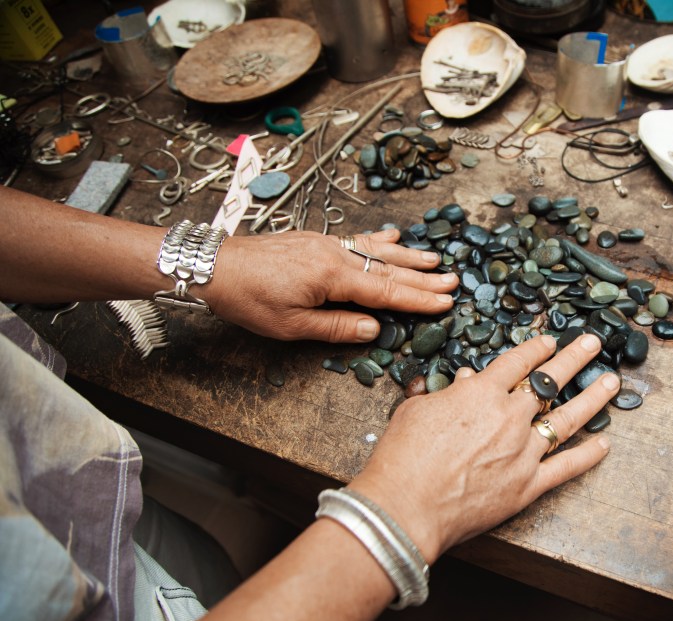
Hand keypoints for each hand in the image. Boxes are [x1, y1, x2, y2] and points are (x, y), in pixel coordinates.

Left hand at [205, 230, 456, 341]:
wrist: (213, 265)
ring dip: (407, 255)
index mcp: (332, 277)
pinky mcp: (314, 240)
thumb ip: (335, 327)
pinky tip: (392, 234)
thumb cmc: (247, 298)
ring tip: (434, 258)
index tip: (445, 302)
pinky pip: (357, 239)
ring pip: (376, 249)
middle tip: (454, 280)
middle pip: (388, 268)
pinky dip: (378, 238)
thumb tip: (373, 329)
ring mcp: (325, 243)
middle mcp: (335, 254)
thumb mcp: (290, 325)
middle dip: (423, 277)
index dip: (418, 299)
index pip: (385, 291)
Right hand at [349, 333, 618, 563]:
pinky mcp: (528, 486)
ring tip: (612, 382)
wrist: (405, 507)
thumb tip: (464, 380)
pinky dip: (588, 456)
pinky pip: (566, 468)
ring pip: (567, 419)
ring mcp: (523, 452)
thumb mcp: (416, 411)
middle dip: (575, 358)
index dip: (535, 349)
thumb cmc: (401, 458)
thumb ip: (445, 393)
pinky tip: (604, 444)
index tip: (549, 342)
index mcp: (481, 393)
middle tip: (594, 343)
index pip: (517, 363)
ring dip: (593, 398)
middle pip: (550, 381)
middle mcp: (509, 417)